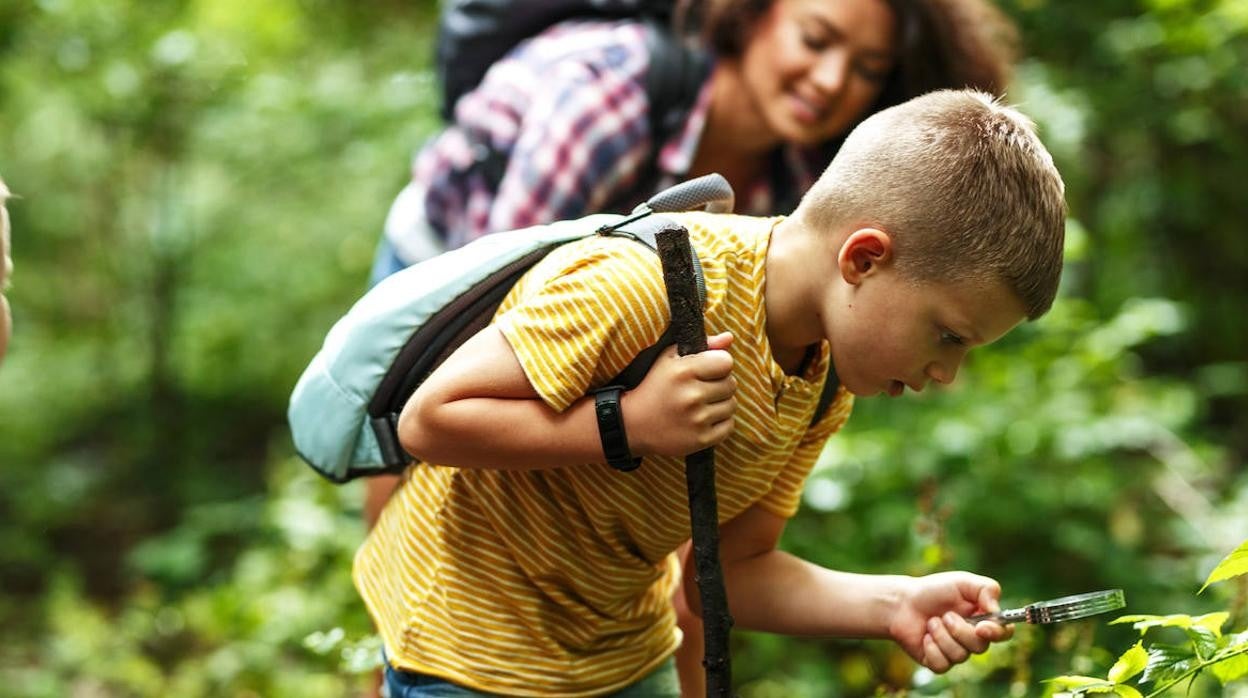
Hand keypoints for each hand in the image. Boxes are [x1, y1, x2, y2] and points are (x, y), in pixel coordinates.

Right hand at [623, 332, 735, 456]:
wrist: (633, 424)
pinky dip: (720, 422)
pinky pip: (729, 426)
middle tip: (702, 389)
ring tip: (701, 404)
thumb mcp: (670, 359)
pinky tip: (703, 419)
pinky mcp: (700, 439)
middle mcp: (691, 395)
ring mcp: (696, 420)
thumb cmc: (655, 386)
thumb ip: (703, 345)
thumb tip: (729, 337)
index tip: (708, 370)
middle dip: (720, 384)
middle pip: (731, 384)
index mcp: (683, 371)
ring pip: (731, 405)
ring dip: (721, 404)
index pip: (726, 362)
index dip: (719, 364)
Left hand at [888, 572, 1012, 672]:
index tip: (982, 627)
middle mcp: (972, 638)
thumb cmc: (934, 590)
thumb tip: (997, 611)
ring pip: (960, 656)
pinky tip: (925, 636)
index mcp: (982, 620)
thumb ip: (986, 589)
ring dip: (942, 635)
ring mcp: (955, 652)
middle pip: (981, 647)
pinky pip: (942, 664)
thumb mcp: (962, 582)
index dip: (997, 633)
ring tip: (932, 622)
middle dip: (960, 631)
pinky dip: (931, 648)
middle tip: (945, 616)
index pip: (1003, 633)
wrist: (902, 602)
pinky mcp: (938, 662)